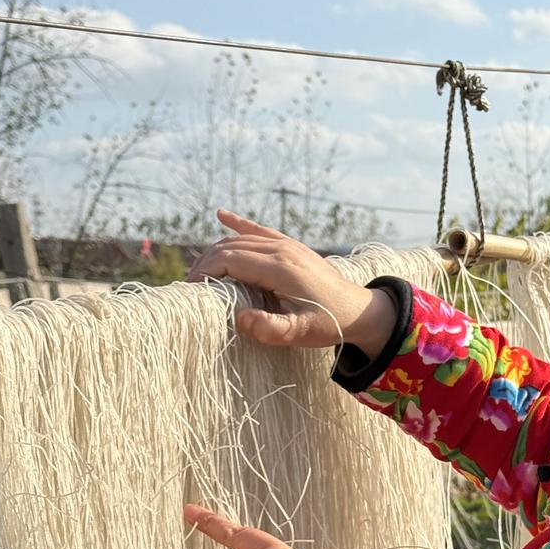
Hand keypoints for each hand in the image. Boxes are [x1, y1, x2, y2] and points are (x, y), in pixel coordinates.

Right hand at [187, 209, 397, 356]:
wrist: (360, 310)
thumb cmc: (329, 323)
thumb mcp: (301, 333)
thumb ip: (271, 329)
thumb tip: (239, 320)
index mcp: (280, 268)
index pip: (230, 260)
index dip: (205, 272)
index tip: (190, 290)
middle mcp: (282, 249)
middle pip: (230, 247)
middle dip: (205, 263)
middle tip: (188, 286)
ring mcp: (287, 244)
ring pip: (241, 239)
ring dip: (216, 251)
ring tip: (198, 272)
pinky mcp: (292, 246)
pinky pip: (259, 230)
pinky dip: (238, 224)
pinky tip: (222, 215)